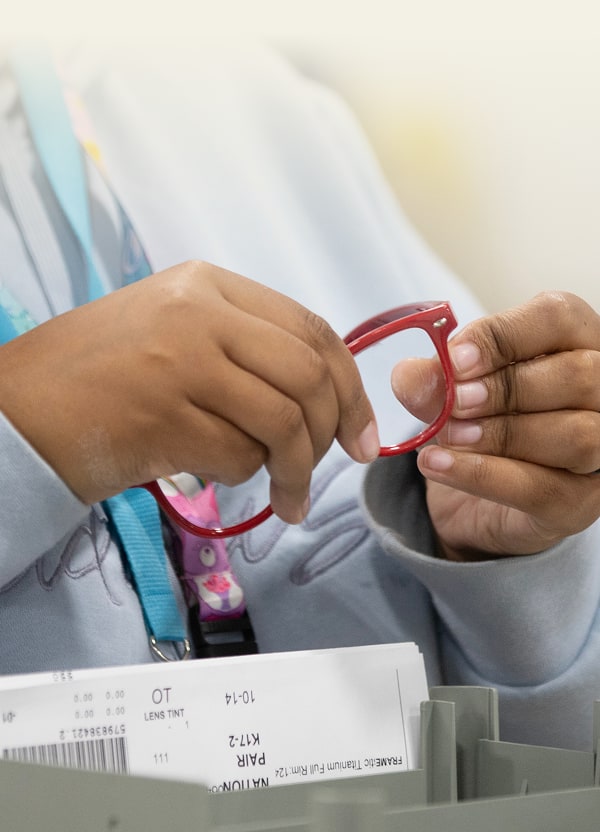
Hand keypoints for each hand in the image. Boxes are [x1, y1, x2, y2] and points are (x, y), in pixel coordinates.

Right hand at [0, 261, 378, 522]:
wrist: (18, 409)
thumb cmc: (101, 377)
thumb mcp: (177, 334)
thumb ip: (246, 348)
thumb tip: (326, 395)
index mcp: (208, 285)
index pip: (312, 329)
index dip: (351, 386)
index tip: (362, 432)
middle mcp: (199, 312)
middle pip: (308, 375)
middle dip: (336, 432)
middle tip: (336, 468)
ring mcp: (180, 360)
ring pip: (283, 421)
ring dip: (295, 472)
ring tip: (285, 498)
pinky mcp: (163, 415)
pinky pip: (238, 456)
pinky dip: (240, 476)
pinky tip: (209, 471)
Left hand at [391, 291, 599, 559]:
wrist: (472, 494)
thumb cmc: (478, 419)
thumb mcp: (450, 390)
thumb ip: (434, 378)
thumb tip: (410, 376)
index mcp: (578, 340)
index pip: (558, 317)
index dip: (502, 337)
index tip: (453, 359)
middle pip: (578, 376)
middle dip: (505, 389)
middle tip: (453, 402)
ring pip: (577, 436)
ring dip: (502, 434)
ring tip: (447, 435)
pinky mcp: (582, 504)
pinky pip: (542, 489)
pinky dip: (482, 475)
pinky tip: (436, 464)